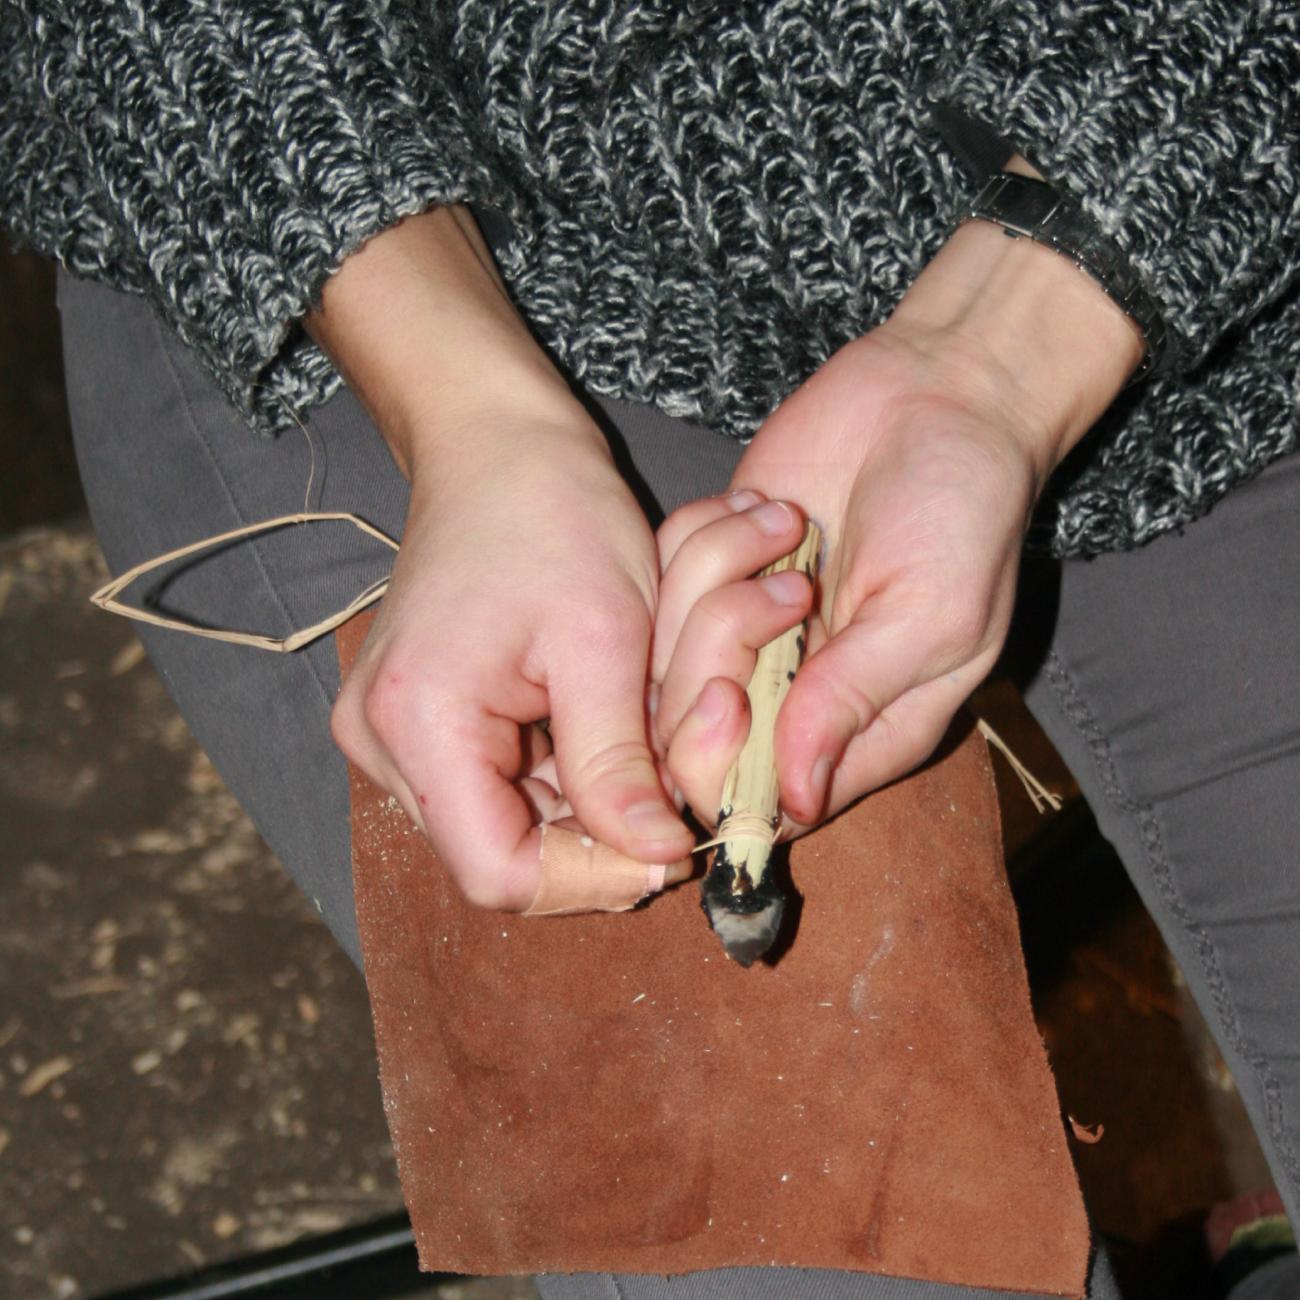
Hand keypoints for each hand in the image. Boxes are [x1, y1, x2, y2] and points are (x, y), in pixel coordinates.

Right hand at [312, 208, 692, 908]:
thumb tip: (656, 863)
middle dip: (602, 839)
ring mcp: (396, 734)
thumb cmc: (553, 514)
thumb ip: (621, 765)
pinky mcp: (423, 719)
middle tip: (675, 797)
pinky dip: (568, 774)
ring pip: (510, 824)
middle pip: (505, 856)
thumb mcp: (607, 639)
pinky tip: (612, 730)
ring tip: (647, 750)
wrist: (495, 444)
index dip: (594, 879)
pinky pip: (502, 784)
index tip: (671, 847)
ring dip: (590, 805)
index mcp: (418, 722)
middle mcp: (386, 744)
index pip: (502, 874)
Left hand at [652, 214, 1142, 834]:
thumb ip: (855, 702)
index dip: (723, 767)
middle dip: (713, 660)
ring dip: (715, 580)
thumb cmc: (961, 511)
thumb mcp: (932, 618)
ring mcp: (742, 632)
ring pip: (662, 655)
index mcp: (858, 731)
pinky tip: (760, 506)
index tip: (736, 692)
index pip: (762, 802)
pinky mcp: (709, 569)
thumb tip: (792, 800)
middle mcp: (790, 696)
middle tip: (785, 591)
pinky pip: (657, 580)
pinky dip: (697, 536)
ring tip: (790, 529)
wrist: (937, 395)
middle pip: (690, 736)